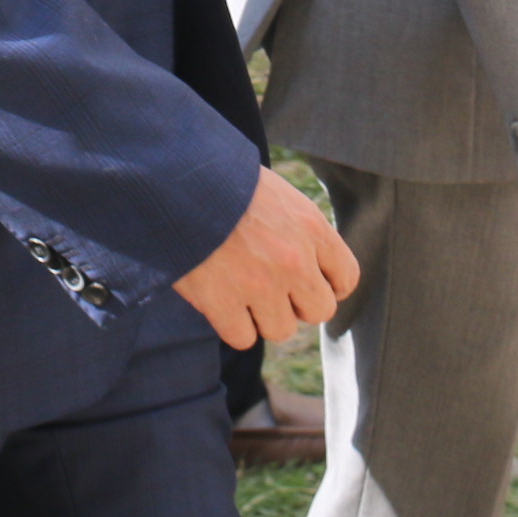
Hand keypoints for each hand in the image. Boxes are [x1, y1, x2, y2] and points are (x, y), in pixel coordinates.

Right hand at [172, 165, 360, 347]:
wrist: (172, 179)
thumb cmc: (220, 181)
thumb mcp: (274, 193)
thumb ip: (298, 229)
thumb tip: (308, 264)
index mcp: (311, 227)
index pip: (346, 277)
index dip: (327, 285)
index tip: (306, 282)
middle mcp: (294, 260)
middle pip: (318, 310)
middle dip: (296, 304)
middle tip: (270, 288)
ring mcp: (260, 285)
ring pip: (280, 329)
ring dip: (261, 316)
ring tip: (239, 290)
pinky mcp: (223, 303)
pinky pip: (243, 337)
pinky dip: (231, 325)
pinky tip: (219, 301)